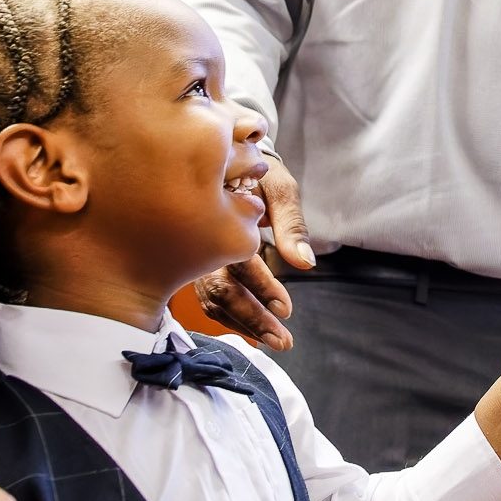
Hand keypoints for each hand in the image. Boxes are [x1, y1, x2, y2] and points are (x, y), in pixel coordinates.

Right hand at [194, 152, 313, 350]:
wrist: (226, 159)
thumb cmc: (257, 171)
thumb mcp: (279, 188)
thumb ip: (291, 225)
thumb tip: (306, 263)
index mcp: (222, 222)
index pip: (240, 264)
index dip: (263, 288)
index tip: (286, 310)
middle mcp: (202, 243)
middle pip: (222, 291)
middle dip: (253, 320)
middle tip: (283, 340)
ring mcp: (194, 257)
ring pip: (213, 300)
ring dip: (243, 324)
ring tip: (273, 341)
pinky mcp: (195, 267)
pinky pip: (208, 298)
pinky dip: (229, 317)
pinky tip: (250, 329)